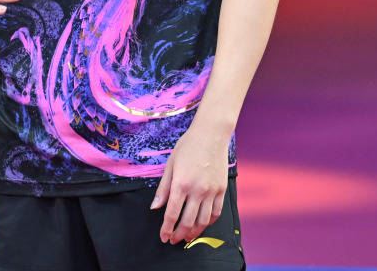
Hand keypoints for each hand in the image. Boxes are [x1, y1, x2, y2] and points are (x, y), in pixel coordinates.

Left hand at [150, 122, 229, 243]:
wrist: (210, 135)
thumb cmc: (187, 147)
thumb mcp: (170, 165)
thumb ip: (163, 189)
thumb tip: (154, 207)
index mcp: (181, 184)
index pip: (172, 214)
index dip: (166, 228)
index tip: (163, 237)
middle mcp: (197, 191)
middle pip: (188, 221)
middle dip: (179, 234)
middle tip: (173, 240)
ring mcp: (212, 191)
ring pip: (204, 221)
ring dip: (194, 232)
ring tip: (186, 237)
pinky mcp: (222, 190)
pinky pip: (216, 212)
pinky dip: (209, 222)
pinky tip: (202, 225)